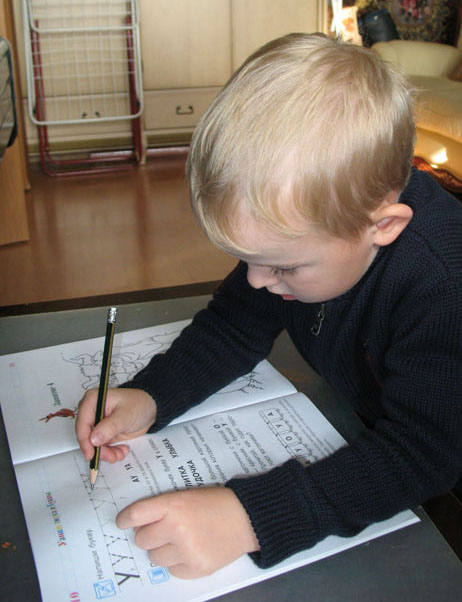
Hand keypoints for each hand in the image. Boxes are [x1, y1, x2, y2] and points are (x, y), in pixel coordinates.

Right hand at [76, 387, 156, 462]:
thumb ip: (109, 427)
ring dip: (106, 452)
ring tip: (120, 454)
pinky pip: (102, 446)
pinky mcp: (104, 432)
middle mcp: (92, 412)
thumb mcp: (125, 415)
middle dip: (98, 449)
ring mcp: (98, 423)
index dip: (85, 441)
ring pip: (94, 444)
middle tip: (111, 456)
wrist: (151, 408)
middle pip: (87, 436)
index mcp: (92, 400)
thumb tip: (93, 439)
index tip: (90, 454)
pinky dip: (111, 451)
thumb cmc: (139, 404)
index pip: (82, 423)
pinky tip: (122, 450)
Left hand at [116, 487, 259, 578]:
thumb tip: (138, 523)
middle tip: (161, 529)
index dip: (124, 519)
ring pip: (154, 558)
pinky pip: (171, 570)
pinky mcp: (196, 568)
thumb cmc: (216, 502)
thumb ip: (163, 507)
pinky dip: (177, 562)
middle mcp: (176, 527)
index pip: (136, 515)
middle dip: (148, 535)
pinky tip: (191, 549)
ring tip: (180, 539)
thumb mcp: (186, 495)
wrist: (246, 517)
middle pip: (142, 539)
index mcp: (173, 504)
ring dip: (162, 550)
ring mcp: (186, 550)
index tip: (121, 522)